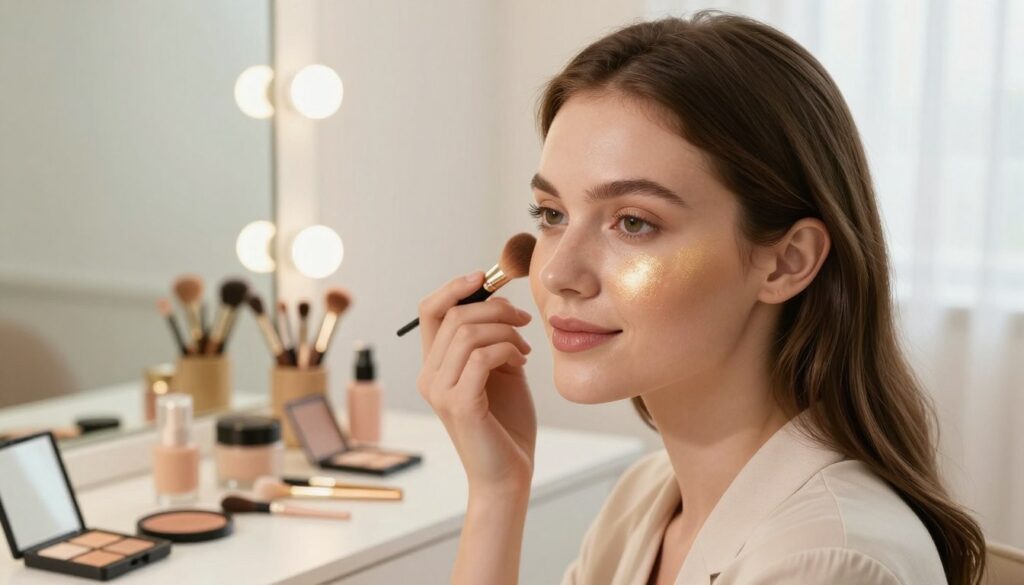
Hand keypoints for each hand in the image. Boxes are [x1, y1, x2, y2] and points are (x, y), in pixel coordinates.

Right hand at [416, 271, 537, 494]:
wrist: (510, 474)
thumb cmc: (507, 424)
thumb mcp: (501, 371)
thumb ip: (493, 339)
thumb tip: (499, 300)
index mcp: (434, 367)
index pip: (430, 311)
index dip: (455, 287)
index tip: (487, 277)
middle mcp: (429, 377)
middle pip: (453, 315)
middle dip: (495, 308)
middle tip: (524, 320)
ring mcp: (440, 391)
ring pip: (468, 332)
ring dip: (505, 331)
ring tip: (525, 349)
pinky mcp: (459, 405)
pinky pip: (481, 357)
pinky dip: (507, 350)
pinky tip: (521, 364)